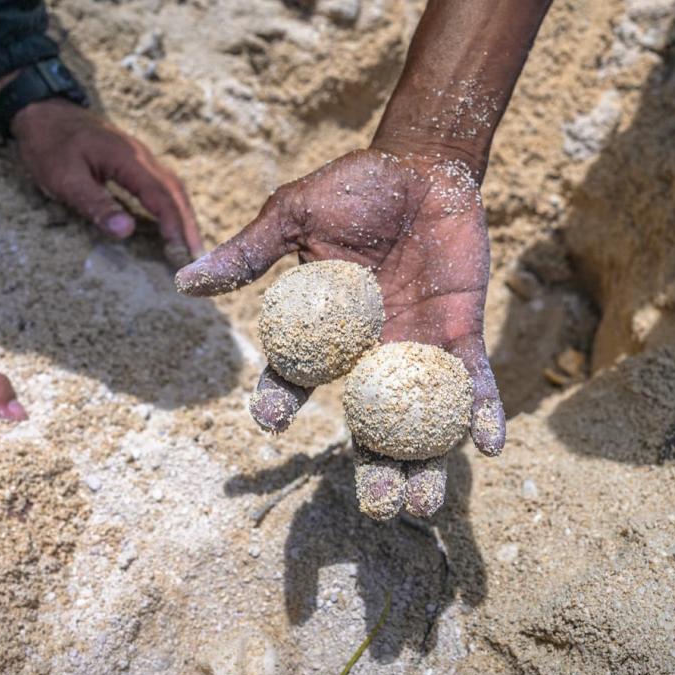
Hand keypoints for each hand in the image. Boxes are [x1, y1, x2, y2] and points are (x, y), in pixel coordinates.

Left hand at [12, 99, 201, 263]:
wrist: (43, 110)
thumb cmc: (49, 145)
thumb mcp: (64, 178)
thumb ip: (96, 204)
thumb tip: (126, 231)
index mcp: (127, 159)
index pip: (160, 196)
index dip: (173, 226)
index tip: (180, 253)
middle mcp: (141, 156)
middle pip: (175, 192)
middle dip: (188, 226)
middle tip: (196, 258)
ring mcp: (140, 157)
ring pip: (173, 188)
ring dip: (185, 217)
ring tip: (192, 246)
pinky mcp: (134, 161)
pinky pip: (163, 185)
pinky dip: (174, 206)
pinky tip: (174, 221)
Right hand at [175, 148, 505, 517]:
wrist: (422, 168)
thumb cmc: (355, 188)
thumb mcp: (296, 215)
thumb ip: (251, 251)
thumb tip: (184, 280)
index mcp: (325, 335)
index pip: (296, 378)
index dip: (279, 401)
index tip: (268, 419)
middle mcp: (370, 355)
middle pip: (370, 426)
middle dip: (375, 470)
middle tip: (379, 506)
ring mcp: (417, 349)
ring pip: (422, 420)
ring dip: (428, 463)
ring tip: (426, 505)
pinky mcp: (459, 334)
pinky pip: (472, 381)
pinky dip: (482, 412)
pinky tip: (491, 445)